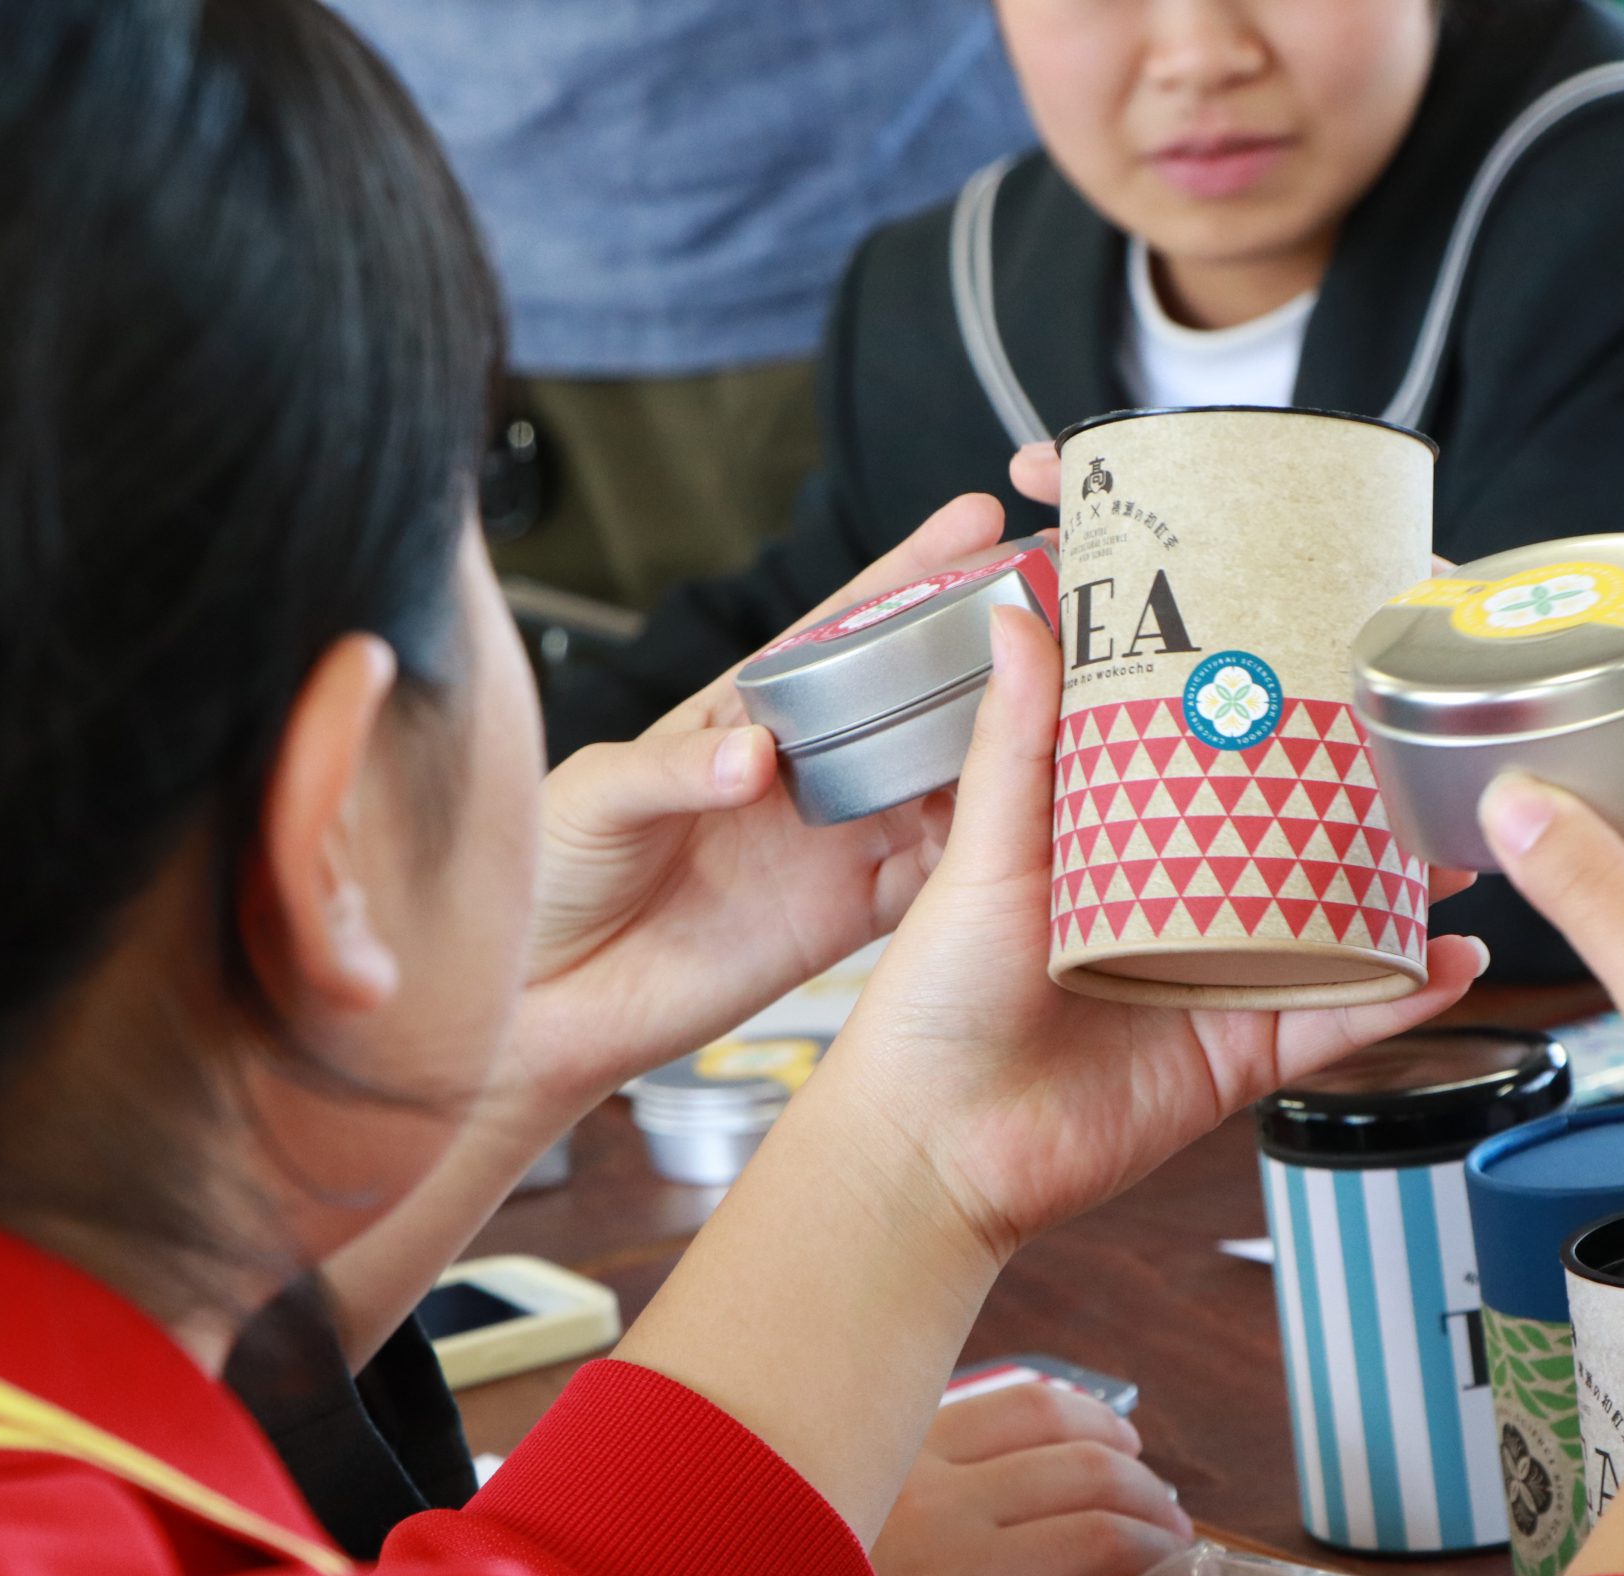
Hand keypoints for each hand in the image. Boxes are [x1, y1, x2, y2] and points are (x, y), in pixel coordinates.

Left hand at [505, 495, 1012, 1121]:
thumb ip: (677, 772)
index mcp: (745, 715)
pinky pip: (934, 878)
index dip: (909, 574)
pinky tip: (1033, 830)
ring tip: (1074, 712)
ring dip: (1002, 749)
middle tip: (1060, 613)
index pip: (840, 627)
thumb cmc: (552, 877)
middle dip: (987, 651)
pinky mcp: (849, 915)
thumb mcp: (598, 799)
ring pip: (944, 781)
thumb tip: (758, 759)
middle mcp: (806, 770)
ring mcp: (835, 839)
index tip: (975, 521)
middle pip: (915, 696)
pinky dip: (985, 857)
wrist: (549, 1005)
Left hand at [810, 604, 1487, 1267]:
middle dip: (1367, 803)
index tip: (1334, 656)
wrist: (936, 1147)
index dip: (1272, 717)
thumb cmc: (937, 998)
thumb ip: (1017, 740)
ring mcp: (1216, 982)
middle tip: (1426, 754)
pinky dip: (1402, 996)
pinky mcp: (1240, 1058)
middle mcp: (1180, 908)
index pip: (1211, 763)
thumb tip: (1019, 613)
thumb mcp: (986, 850)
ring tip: (1464, 849)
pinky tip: (1454, 963)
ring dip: (1405, 893)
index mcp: (1122, 844)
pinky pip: (1339, 1020)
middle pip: (1296, 841)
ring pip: (1336, 926)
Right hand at [815, 1385, 1190, 1575]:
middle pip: (1079, 1465)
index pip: (1031, 1405)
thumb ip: (886, 1458)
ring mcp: (939, 1573)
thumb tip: (963, 1453)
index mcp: (902, 1445)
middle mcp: (932, 1496)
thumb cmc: (755, 1554)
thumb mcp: (819, 1476)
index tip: (1128, 1443)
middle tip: (1170, 1518)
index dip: (1099, 1421)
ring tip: (1173, 1562)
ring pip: (1089, 1534)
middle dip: (1145, 1489)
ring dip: (1153, 1546)